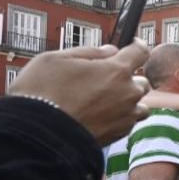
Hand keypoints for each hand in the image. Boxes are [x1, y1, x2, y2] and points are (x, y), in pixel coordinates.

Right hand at [9, 42, 150, 144]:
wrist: (36, 134)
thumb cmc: (41, 93)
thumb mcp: (56, 59)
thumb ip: (89, 52)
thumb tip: (110, 51)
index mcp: (116, 70)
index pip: (141, 52)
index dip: (137, 46)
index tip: (133, 45)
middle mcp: (127, 93)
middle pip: (142, 81)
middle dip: (128, 78)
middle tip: (106, 80)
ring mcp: (126, 115)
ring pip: (140, 104)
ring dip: (128, 100)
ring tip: (106, 100)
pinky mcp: (119, 134)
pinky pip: (129, 122)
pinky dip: (121, 116)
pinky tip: (101, 115)